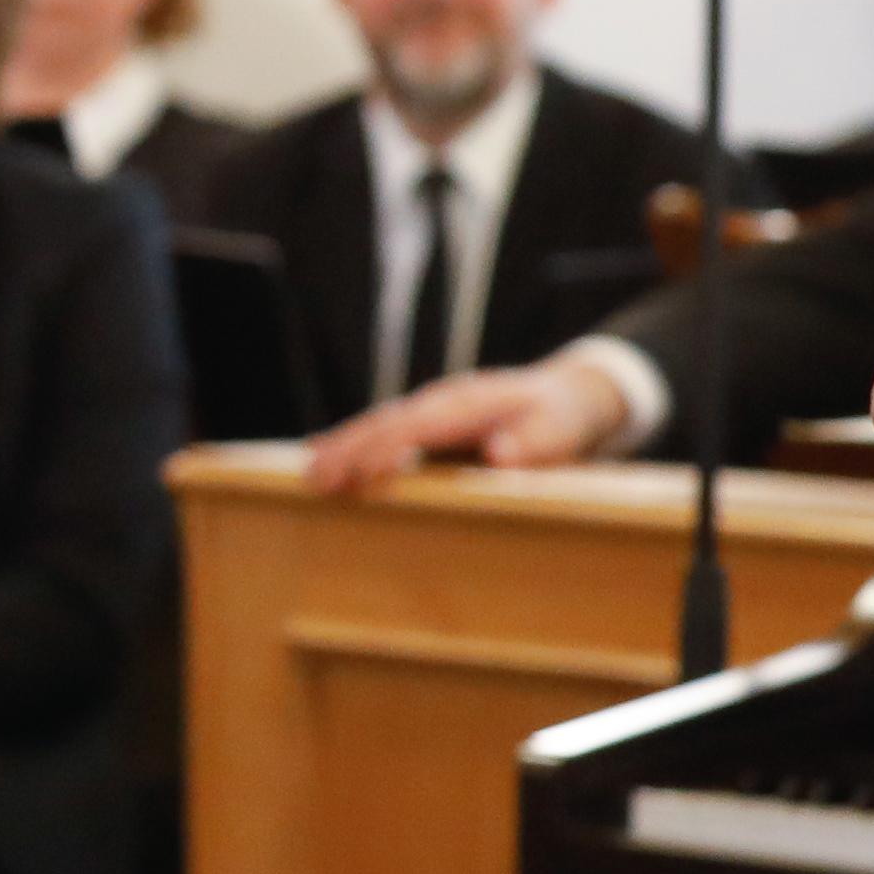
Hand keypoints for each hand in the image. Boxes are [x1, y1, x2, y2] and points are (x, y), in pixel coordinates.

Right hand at [303, 357, 632, 493]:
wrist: (564, 394)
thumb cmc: (562, 417)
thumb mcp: (561, 429)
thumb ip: (535, 442)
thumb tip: (500, 454)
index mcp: (472, 402)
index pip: (424, 425)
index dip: (394, 448)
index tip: (367, 474)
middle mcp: (443, 399)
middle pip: (388, 422)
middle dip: (352, 449)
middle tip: (317, 479)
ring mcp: (430, 407)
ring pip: (377, 424)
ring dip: (342, 448)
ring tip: (309, 475)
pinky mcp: (424, 421)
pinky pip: (381, 430)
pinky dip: (350, 443)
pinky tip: (321, 458)